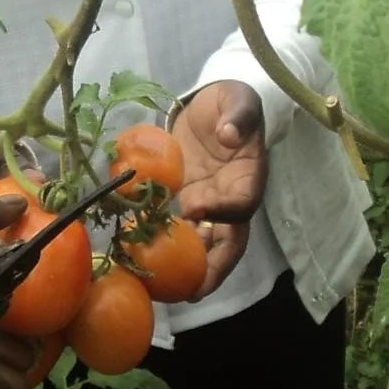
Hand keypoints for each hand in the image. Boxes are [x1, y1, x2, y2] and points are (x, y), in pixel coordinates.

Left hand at [170, 81, 268, 300]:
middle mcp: (230, 199)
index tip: (195, 209)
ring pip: (204, 244)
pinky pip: (179, 229)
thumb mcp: (239, 98)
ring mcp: (209, 204)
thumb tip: (230, 134)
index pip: (243, 203)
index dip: (223, 210)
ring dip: (188, 268)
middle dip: (214, 268)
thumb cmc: (231, 102)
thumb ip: (239, 114)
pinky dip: (163, 244)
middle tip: (192, 290)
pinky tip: (139, 256)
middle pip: (229, 241)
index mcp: (249, 176)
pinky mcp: (187, 202)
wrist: (214, 106)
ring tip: (163, 288)